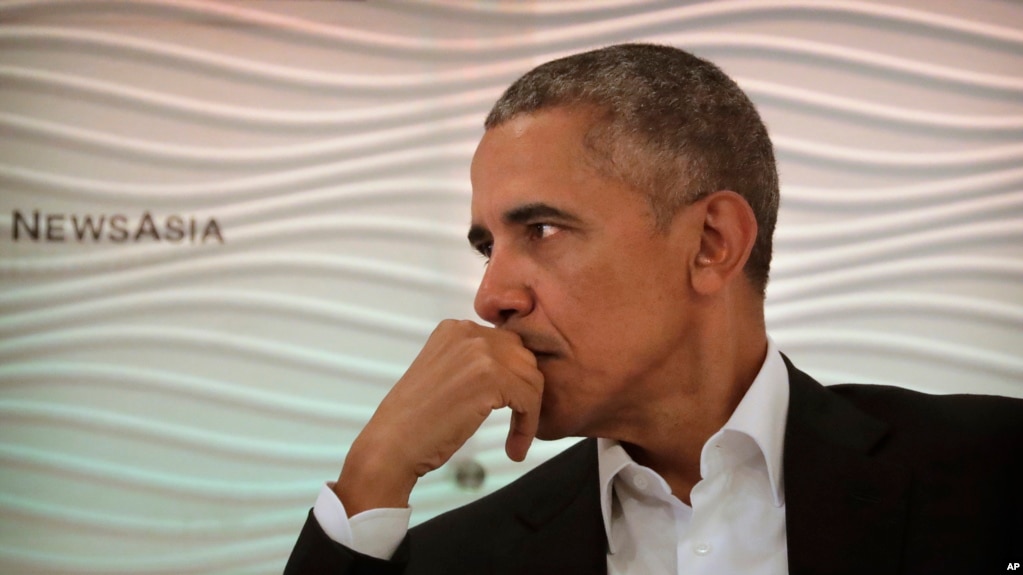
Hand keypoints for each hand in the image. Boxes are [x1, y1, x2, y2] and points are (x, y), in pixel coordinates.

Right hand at [333, 319, 543, 514]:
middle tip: (519, 425)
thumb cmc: (415, 422)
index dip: (514, 379)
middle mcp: (467, 332)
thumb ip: (473, 363)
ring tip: (517, 441)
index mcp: (454, 328)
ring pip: (531, 378)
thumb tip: (515, 372)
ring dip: (529, 412)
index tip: (512, 408)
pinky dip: (528, 426)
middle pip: (524, 358)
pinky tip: (515, 448)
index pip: (506, 346)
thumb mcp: (444, 374)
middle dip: (526, 393)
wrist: (391, 445)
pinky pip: (530, 399)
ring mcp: (480, 352)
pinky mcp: (491, 378)